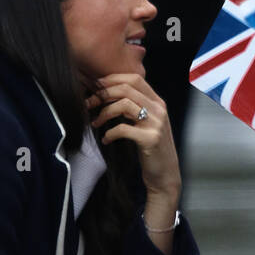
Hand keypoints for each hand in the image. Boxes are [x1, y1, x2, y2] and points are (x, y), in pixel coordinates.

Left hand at [85, 73, 180, 196]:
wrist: (165, 175)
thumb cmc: (151, 149)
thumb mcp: (146, 123)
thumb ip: (134, 108)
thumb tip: (107, 95)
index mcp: (157, 102)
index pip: (134, 78)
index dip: (112, 79)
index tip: (95, 87)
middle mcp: (159, 109)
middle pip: (126, 88)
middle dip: (102, 94)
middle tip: (88, 104)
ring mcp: (156, 123)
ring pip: (123, 105)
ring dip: (103, 112)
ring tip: (95, 123)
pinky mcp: (150, 139)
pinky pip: (123, 129)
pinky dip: (109, 133)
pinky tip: (106, 140)